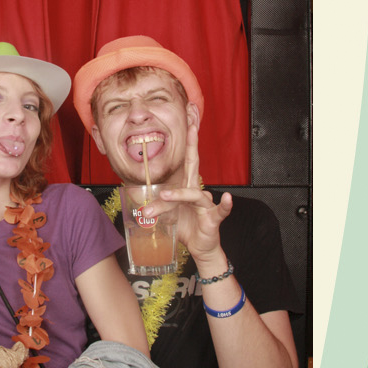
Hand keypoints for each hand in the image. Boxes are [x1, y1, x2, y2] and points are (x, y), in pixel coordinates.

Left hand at [157, 107, 232, 264]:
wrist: (201, 246)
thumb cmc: (186, 227)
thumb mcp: (168, 214)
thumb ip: (158, 205)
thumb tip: (140, 201)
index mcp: (187, 187)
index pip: (186, 161)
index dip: (187, 142)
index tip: (188, 120)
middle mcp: (197, 191)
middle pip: (194, 164)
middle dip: (192, 145)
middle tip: (191, 127)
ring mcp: (206, 204)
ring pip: (193, 195)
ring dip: (178, 195)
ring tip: (163, 196)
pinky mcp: (213, 219)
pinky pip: (220, 210)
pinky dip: (225, 204)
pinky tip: (227, 197)